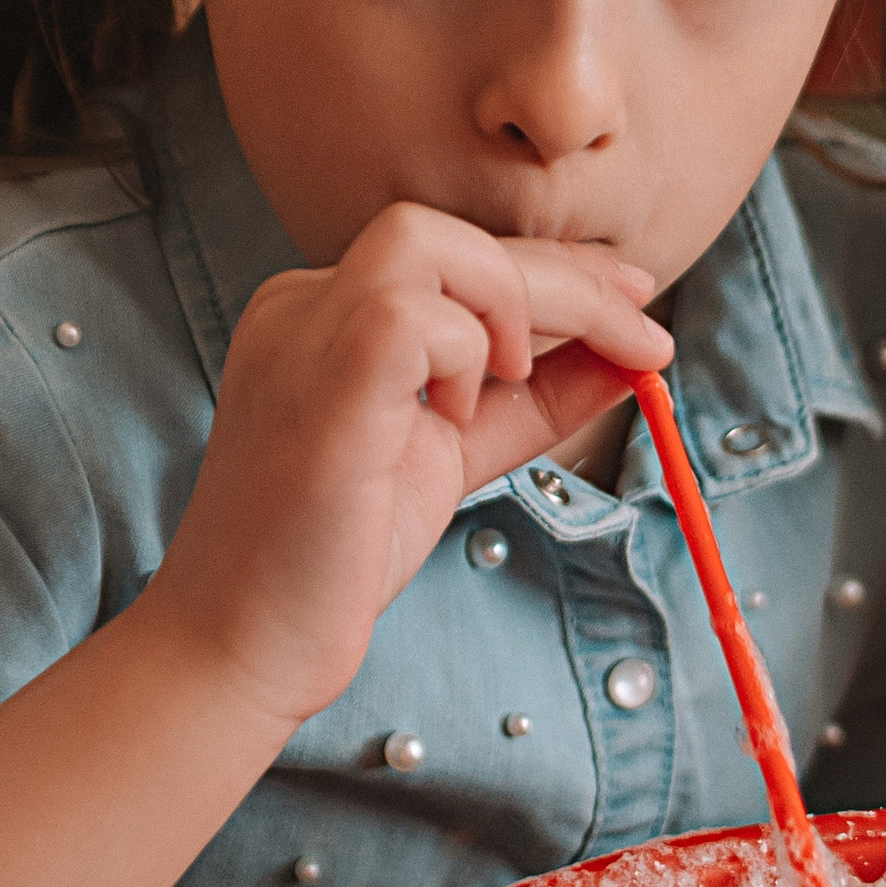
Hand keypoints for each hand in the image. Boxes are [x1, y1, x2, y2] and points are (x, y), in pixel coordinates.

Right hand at [142, 205, 669, 734]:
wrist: (241, 648)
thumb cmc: (333, 559)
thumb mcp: (455, 455)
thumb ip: (533, 402)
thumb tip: (630, 356)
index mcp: (324, 314)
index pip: (453, 256)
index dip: (556, 272)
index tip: (634, 305)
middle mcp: (300, 307)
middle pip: (447, 239)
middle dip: (566, 280)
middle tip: (643, 339)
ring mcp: (298, 341)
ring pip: (422, 243)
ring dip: (510, 301)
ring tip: (515, 384)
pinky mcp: (316, 393)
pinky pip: (406, 314)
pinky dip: (462, 352)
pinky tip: (456, 414)